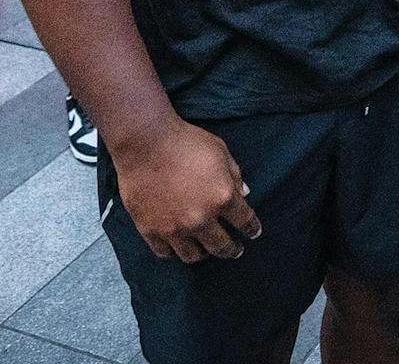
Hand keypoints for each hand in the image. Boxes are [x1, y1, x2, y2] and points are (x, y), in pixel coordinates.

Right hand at [110, 116, 261, 262]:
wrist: (144, 142)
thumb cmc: (186, 141)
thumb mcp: (220, 151)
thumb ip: (235, 175)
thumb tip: (244, 194)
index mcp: (223, 197)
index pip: (245, 221)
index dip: (252, 229)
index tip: (253, 234)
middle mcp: (201, 218)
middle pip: (222, 246)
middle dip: (232, 250)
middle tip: (235, 250)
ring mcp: (174, 228)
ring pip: (193, 256)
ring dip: (203, 253)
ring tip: (205, 250)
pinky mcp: (150, 230)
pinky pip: (165, 252)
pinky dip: (173, 251)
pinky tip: (177, 246)